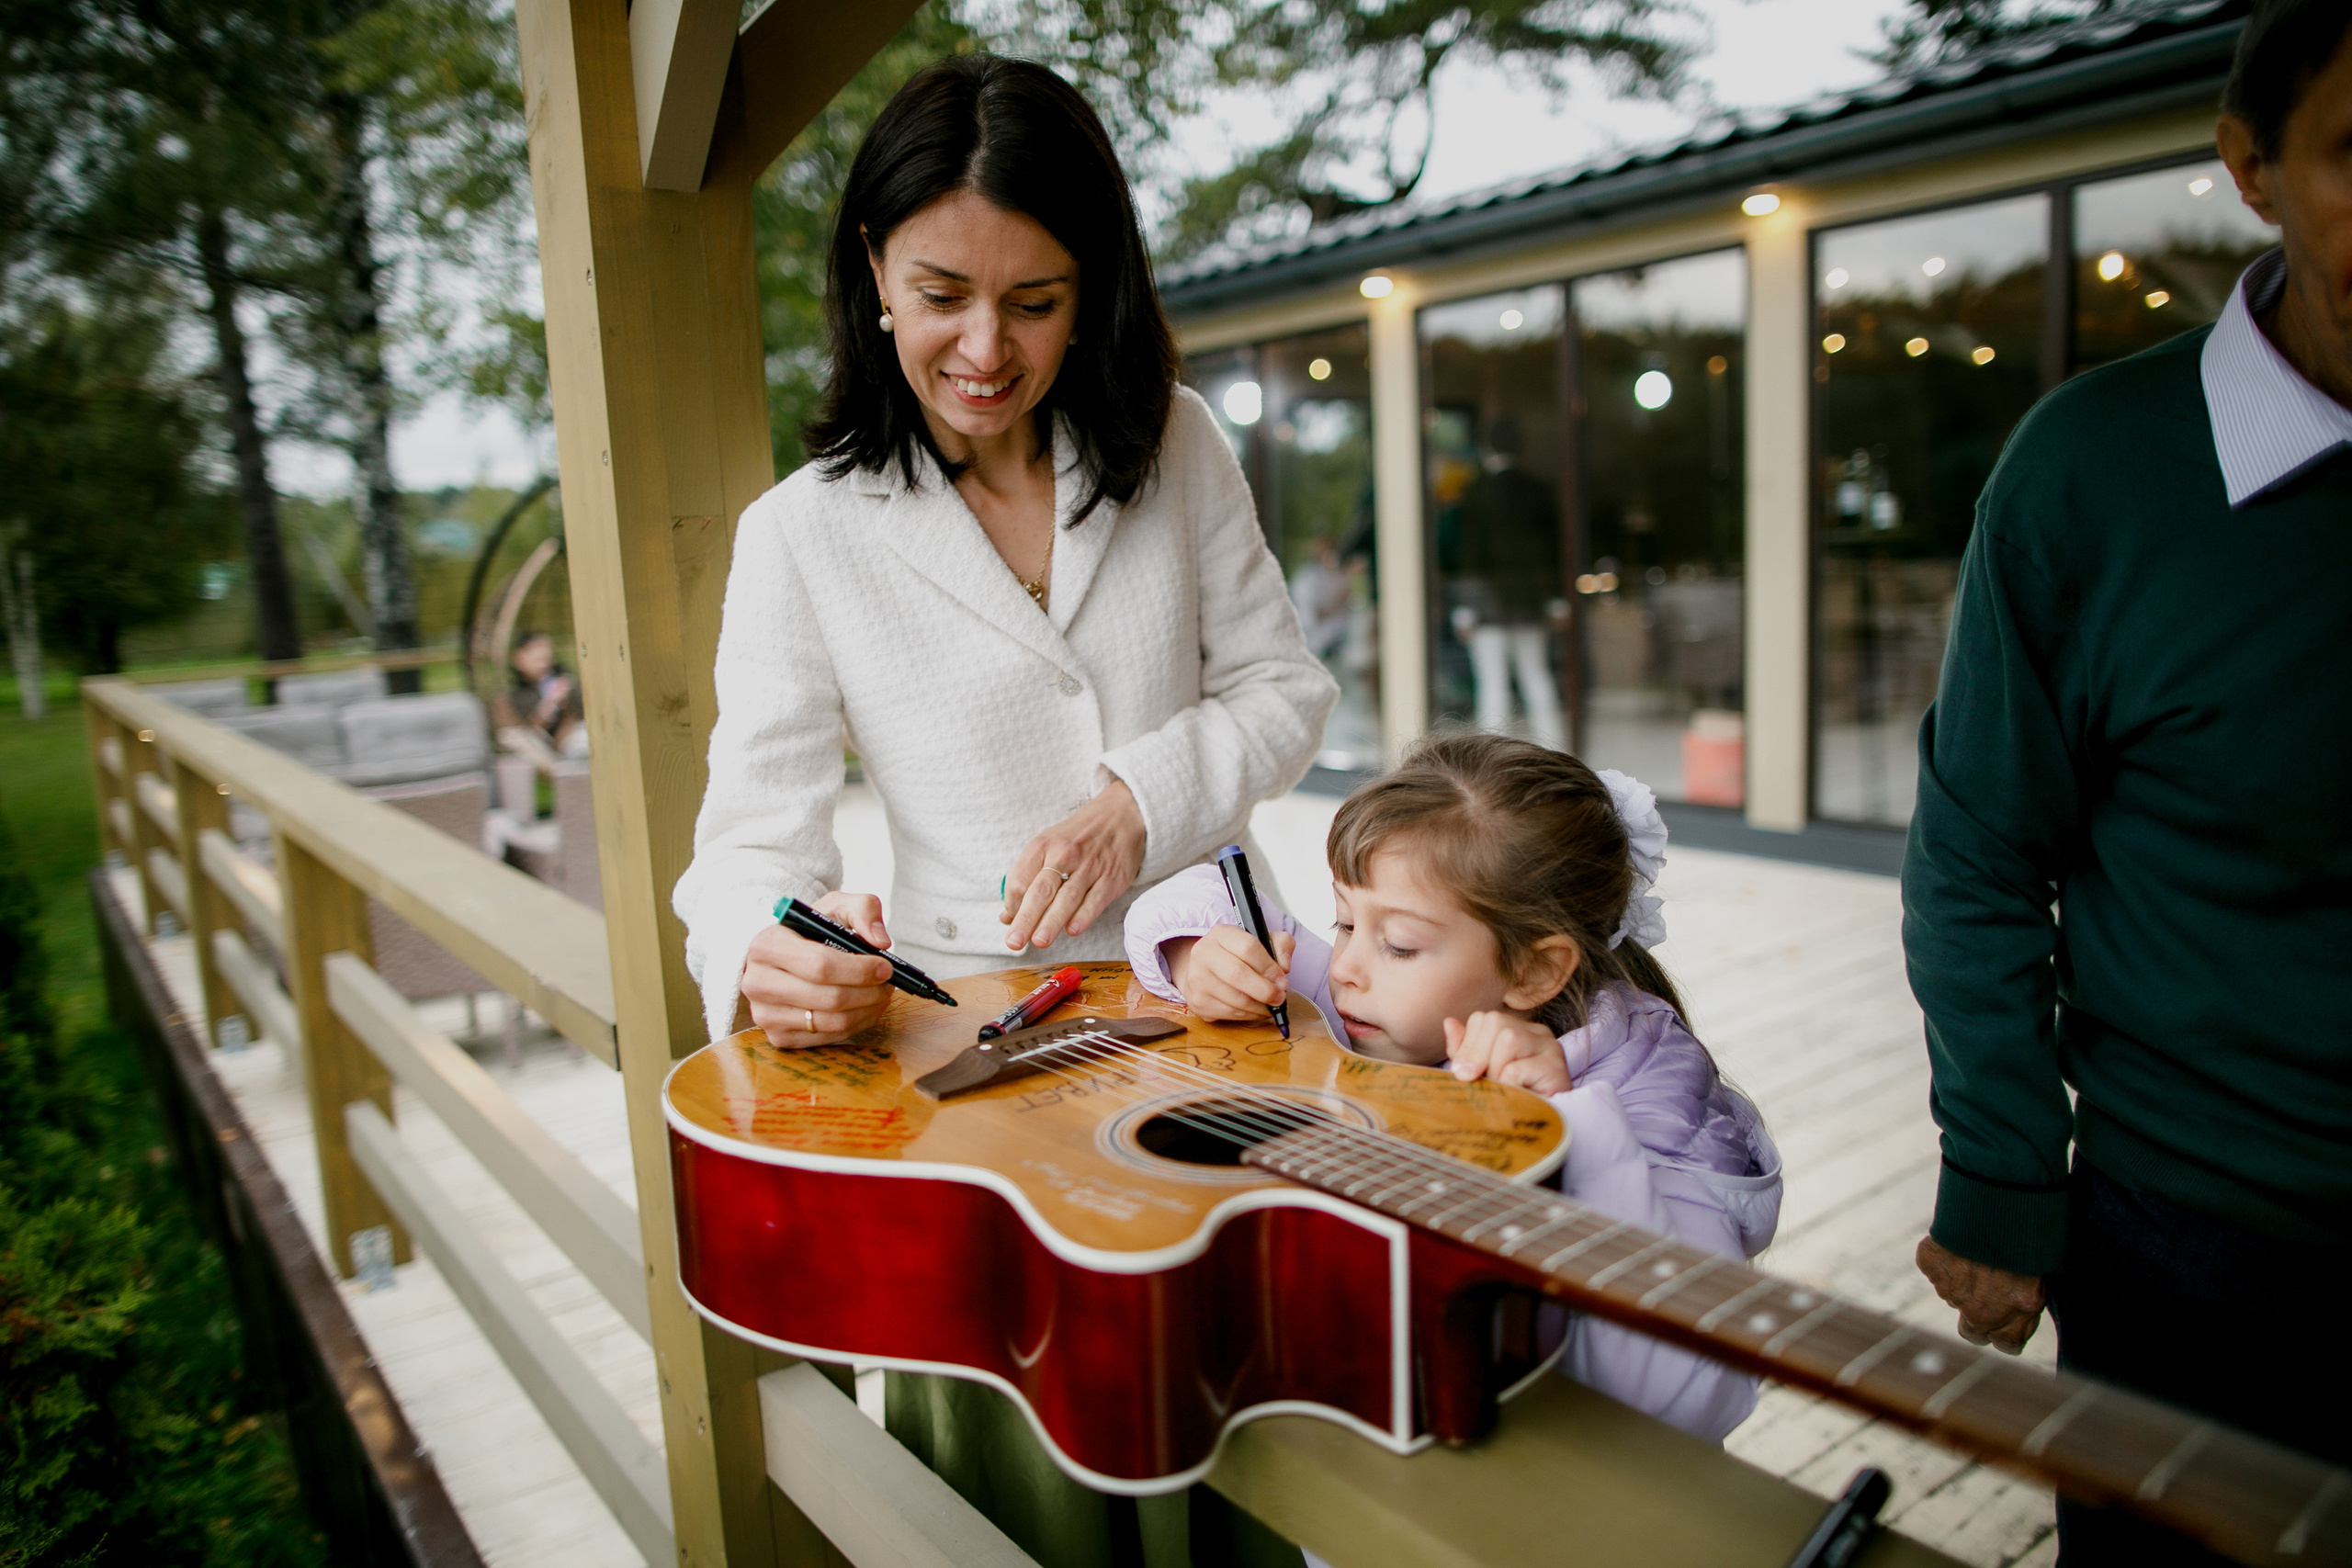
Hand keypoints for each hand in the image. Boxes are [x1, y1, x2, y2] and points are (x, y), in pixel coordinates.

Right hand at [740, 891, 894, 1047]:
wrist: (783, 958)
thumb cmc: (810, 931)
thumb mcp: (835, 906)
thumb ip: (863, 910)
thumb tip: (880, 942)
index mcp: (766, 945)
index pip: (820, 965)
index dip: (860, 970)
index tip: (885, 967)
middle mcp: (757, 983)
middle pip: (830, 998)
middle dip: (870, 992)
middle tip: (888, 983)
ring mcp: (765, 1015)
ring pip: (833, 1022)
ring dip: (868, 1010)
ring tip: (881, 994)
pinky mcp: (778, 1037)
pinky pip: (829, 1038)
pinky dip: (856, 1025)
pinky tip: (865, 1008)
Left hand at [1000, 778, 1146, 950]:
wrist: (1122, 815)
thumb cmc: (1078, 837)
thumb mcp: (1048, 846)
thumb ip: (1027, 879)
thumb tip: (1008, 916)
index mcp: (1042, 846)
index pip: (1019, 880)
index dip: (1011, 905)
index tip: (1011, 922)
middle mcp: (1064, 855)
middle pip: (1040, 891)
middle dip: (1025, 919)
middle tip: (1014, 941)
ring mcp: (1090, 867)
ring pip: (1067, 898)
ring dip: (1052, 922)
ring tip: (1039, 942)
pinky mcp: (1112, 878)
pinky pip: (1095, 899)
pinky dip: (1084, 916)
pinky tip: (1073, 930)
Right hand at [1166, 925, 1295, 1022]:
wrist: (1206, 969)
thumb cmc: (1239, 955)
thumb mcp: (1262, 940)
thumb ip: (1282, 945)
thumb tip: (1284, 967)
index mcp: (1221, 934)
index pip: (1248, 947)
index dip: (1269, 967)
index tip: (1282, 980)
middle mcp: (1203, 953)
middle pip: (1237, 974)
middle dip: (1265, 990)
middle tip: (1280, 997)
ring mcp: (1197, 979)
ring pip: (1235, 999)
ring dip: (1260, 1006)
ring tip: (1271, 1005)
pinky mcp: (1198, 1002)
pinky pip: (1230, 1013)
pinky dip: (1249, 1015)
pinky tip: (1257, 1010)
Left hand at [1444, 1012, 1571, 1094]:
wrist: (1542, 1132)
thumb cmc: (1510, 1100)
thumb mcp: (1481, 1073)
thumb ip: (1464, 1049)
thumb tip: (1448, 1022)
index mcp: (1518, 1029)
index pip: (1483, 1018)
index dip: (1468, 1046)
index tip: (1464, 1074)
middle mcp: (1537, 1032)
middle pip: (1494, 1022)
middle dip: (1479, 1056)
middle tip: (1484, 1083)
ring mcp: (1550, 1048)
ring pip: (1507, 1040)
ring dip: (1495, 1071)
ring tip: (1503, 1090)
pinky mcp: (1556, 1069)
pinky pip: (1516, 1069)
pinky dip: (1506, 1086)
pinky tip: (1515, 1098)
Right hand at [1916, 1236, 2045, 1354]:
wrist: (2002, 1199)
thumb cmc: (2029, 1237)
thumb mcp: (2041, 1279)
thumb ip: (2025, 1307)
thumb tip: (2014, 1321)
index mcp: (2015, 1314)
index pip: (2007, 1345)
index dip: (2008, 1331)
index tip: (2009, 1317)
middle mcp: (1980, 1310)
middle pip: (1973, 1332)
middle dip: (1979, 1318)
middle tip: (1987, 1291)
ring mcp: (1951, 1289)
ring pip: (1953, 1296)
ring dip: (1963, 1282)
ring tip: (1979, 1252)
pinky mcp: (1930, 1263)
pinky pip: (1935, 1269)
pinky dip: (1943, 1259)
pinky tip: (1959, 1241)